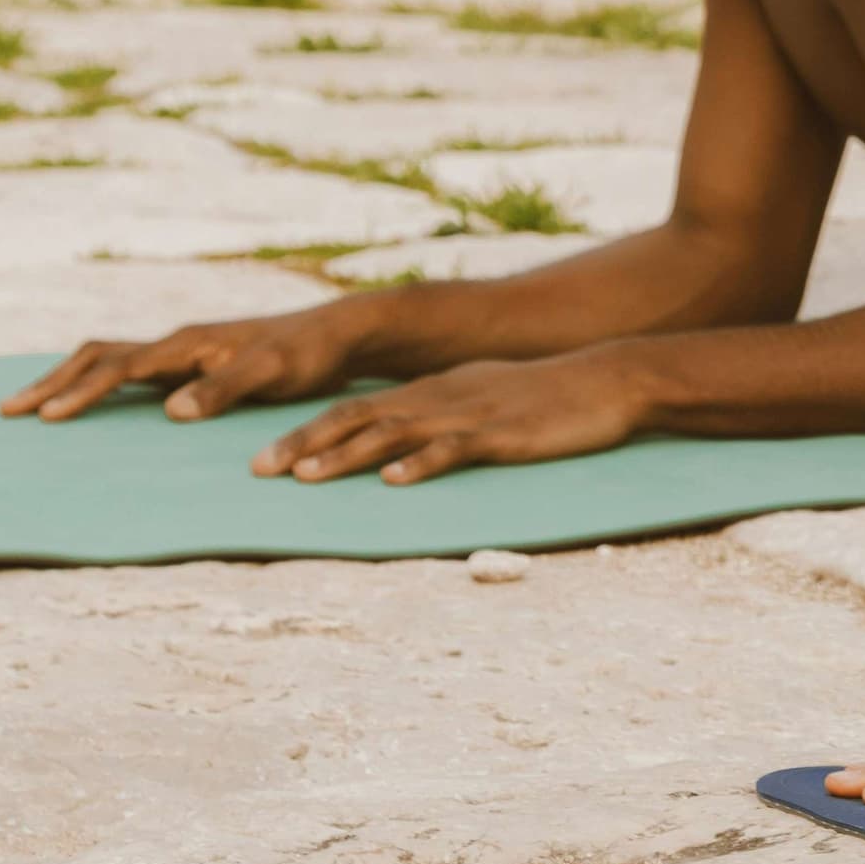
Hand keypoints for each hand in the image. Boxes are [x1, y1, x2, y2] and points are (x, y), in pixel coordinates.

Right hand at [0, 307, 361, 423]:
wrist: (335, 335)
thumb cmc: (306, 356)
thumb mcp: (271, 374)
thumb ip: (223, 389)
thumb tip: (169, 410)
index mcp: (187, 344)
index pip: (118, 367)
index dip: (80, 392)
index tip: (45, 416)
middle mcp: (177, 342)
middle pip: (97, 356)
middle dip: (52, 383)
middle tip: (7, 411)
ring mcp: (182, 351)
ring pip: (108, 359)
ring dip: (67, 379)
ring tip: (30, 407)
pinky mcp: (191, 363)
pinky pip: (129, 370)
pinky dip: (96, 383)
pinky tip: (87, 403)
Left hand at [249, 355, 645, 483]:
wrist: (606, 381)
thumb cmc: (546, 397)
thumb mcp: (482, 398)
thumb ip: (441, 416)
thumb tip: (401, 446)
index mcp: (431, 391)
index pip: (354, 409)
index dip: (305, 433)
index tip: (264, 459)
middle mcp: (438, 398)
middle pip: (357, 418)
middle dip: (304, 444)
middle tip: (258, 470)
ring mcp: (467, 415)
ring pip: (393, 433)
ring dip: (345, 455)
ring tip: (305, 478)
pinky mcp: (499, 434)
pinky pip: (451, 451)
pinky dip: (419, 466)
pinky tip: (393, 482)